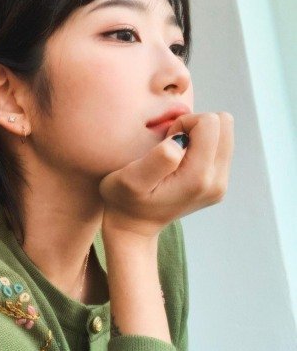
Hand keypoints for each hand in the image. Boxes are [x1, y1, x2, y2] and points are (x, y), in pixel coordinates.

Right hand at [98, 112, 233, 237]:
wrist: (133, 228)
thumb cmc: (125, 200)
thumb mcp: (131, 180)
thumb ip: (159, 158)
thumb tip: (181, 141)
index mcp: (199, 177)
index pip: (210, 123)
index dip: (184, 123)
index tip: (166, 141)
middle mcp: (217, 182)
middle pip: (224, 124)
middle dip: (195, 126)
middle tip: (172, 144)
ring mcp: (221, 184)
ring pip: (225, 133)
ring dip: (198, 135)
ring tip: (176, 154)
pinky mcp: (219, 184)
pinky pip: (221, 146)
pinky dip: (201, 145)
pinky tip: (181, 162)